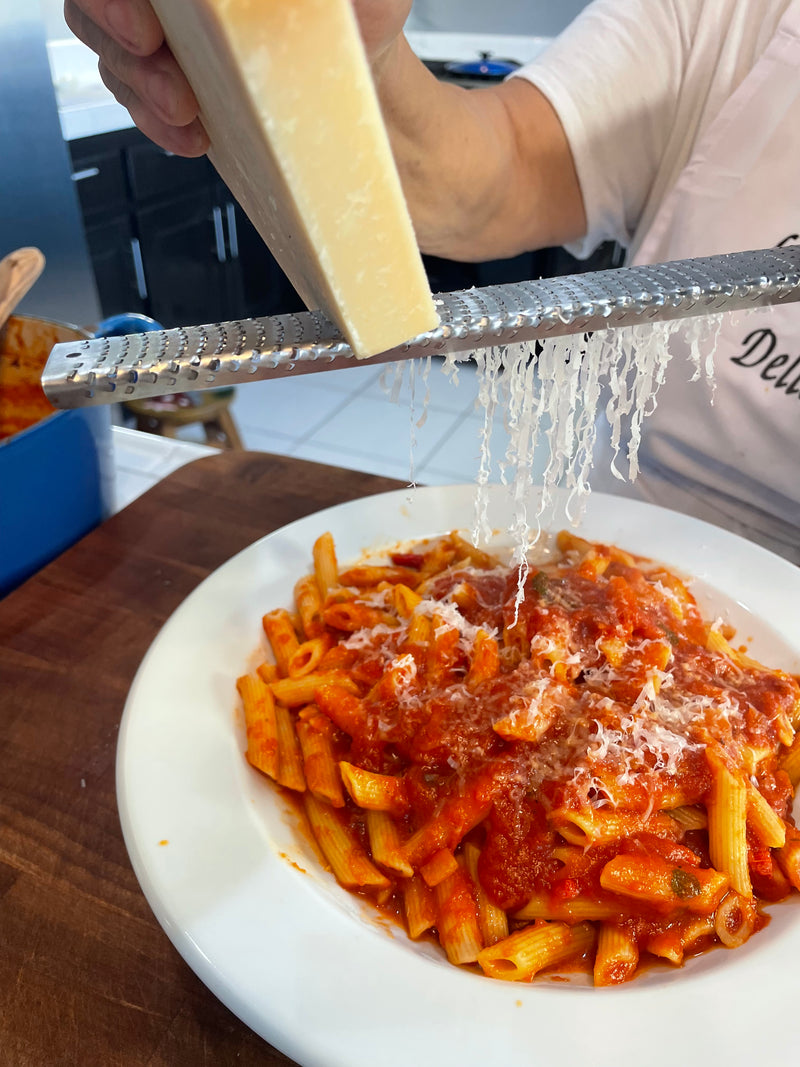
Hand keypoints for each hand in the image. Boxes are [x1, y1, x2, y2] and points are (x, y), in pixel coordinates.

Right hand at [64, 1, 409, 157]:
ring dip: (138, 86)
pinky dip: (153, 119)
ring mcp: (174, 28)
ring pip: (110, 43)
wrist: (371, 104)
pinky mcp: (172, 75)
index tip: (149, 25)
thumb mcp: (370, 7)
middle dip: (117, 34)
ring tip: (187, 116)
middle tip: (166, 76)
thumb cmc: (367, 38)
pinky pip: (133, 92)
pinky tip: (191, 135)